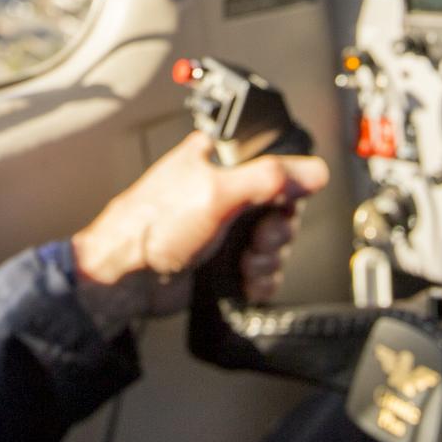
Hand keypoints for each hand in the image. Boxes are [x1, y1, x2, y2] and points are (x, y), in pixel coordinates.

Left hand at [69, 131, 329, 334]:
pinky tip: (242, 281)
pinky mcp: (223, 260)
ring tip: (243, 264)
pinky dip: (259, 279)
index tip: (279, 207)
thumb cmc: (153, 226)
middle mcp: (224, 190)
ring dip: (267, 259)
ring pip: (274, 243)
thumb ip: (268, 177)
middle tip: (256, 240)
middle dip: (276, 232)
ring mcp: (225, 228)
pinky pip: (262, 269)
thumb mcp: (215, 192)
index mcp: (220, 159)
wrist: (126, 279)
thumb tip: (315, 170)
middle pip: (282, 209)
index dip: (286, 191)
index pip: (277, 166)